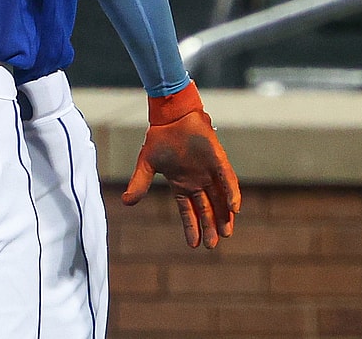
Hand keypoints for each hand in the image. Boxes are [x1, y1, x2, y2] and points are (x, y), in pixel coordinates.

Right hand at [121, 82, 239, 248]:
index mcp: (182, 184)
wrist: (170, 116)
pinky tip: (235, 209)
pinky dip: (232, 193)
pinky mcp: (218, 160)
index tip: (195, 246)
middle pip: (207, 208)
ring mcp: (210, 171)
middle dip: (210, 226)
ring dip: (224, 215)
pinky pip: (228, 179)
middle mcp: (198, 181)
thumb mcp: (146, 164)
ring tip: (226, 233)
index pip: (189, 211)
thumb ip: (140, 183)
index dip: (192, 227)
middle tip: (213, 245)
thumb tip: (126, 202)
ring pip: (220, 198)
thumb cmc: (160, 138)